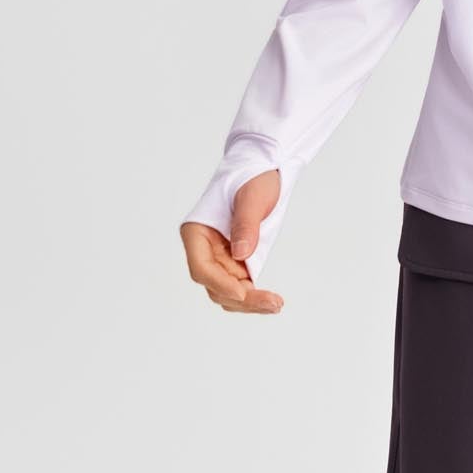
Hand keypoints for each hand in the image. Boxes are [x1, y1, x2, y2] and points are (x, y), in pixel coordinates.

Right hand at [179, 167, 284, 313]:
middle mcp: (203, 248)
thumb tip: (242, 255)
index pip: (201, 267)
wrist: (264, 167)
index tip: (243, 292)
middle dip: (241, 298)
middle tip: (272, 303)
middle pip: (214, 285)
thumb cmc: (254, 176)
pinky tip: (270, 300)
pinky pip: (239, 284)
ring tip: (275, 304)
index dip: (219, 283)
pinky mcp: (234, 259)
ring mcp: (219, 256)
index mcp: (196, 231)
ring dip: (248, 302)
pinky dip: (253, 295)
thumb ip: (245, 224)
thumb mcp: (252, 196)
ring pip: (227, 290)